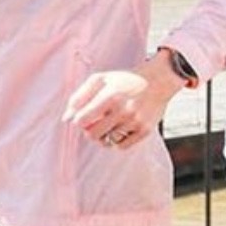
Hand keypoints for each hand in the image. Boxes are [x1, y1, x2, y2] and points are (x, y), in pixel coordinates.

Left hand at [63, 54, 183, 148]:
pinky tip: (119, 129)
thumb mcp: (101, 79)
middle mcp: (124, 110)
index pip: (82, 120)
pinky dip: (116, 141)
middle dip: (89, 130)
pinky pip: (121, 146)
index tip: (83, 116)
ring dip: (103, 135)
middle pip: (93, 135)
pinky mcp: (145, 131)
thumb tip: (66, 118)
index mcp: (110, 95)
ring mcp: (135, 122)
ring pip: (107, 142)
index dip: (79, 121)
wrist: (159, 80)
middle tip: (95, 122)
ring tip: (108, 124)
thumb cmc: (125, 80)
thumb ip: (80, 96)